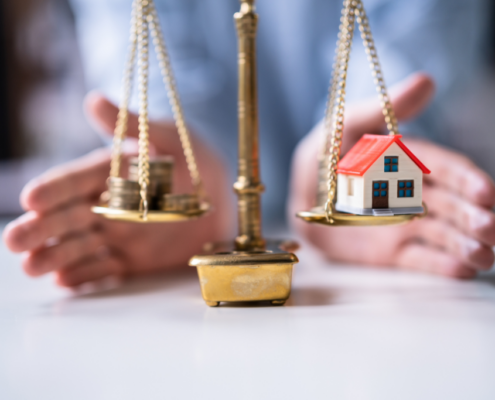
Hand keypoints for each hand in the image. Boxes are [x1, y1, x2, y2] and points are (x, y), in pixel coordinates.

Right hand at [3, 93, 232, 287]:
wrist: (227, 204)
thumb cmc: (200, 165)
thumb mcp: (172, 139)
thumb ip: (134, 126)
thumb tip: (93, 99)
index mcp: (112, 174)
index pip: (75, 181)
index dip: (54, 189)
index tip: (31, 197)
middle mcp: (108, 207)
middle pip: (67, 218)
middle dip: (40, 228)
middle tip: (13, 240)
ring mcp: (119, 236)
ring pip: (78, 247)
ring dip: (54, 256)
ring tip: (30, 266)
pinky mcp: (133, 262)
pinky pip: (104, 271)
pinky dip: (84, 276)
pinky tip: (64, 281)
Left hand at [289, 73, 494, 277]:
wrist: (302, 198)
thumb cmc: (324, 156)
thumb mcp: (348, 126)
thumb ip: (384, 109)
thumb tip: (427, 80)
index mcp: (410, 163)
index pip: (447, 170)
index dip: (467, 181)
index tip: (485, 193)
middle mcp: (414, 195)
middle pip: (452, 206)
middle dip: (474, 217)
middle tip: (491, 229)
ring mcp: (405, 226)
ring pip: (443, 236)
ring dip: (466, 246)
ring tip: (485, 257)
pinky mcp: (392, 254)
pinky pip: (420, 261)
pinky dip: (441, 266)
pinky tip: (462, 271)